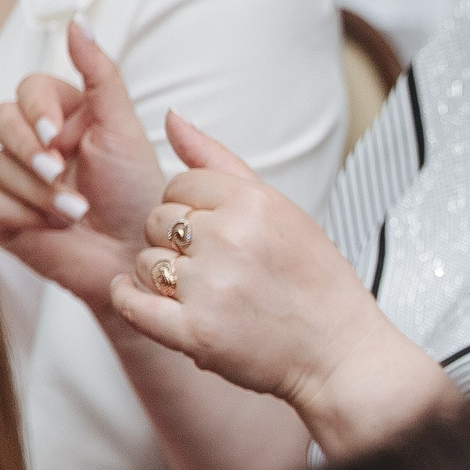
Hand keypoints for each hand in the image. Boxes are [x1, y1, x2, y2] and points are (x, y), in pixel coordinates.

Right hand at [0, 25, 169, 310]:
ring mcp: (19, 180)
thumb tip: (77, 22)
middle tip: (58, 170)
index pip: (28, 91)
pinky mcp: (8, 216)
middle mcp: (39, 144)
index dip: (36, 110)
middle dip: (29, 149)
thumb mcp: (123, 127)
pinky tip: (56, 227)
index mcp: (67, 117)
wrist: (137, 254)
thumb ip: (100, 75)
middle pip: (0, 121)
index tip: (58, 134)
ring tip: (78, 211)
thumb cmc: (138, 192)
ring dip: (41, 191)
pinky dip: (26, 214)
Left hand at [107, 114, 400, 419]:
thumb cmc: (314, 281)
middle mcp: (230, 238)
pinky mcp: (195, 333)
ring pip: (144, 261)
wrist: (340, 353)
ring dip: (160, 276)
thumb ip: (220, 161)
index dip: (191, 209)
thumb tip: (171, 116)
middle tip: (214, 266)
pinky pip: (130, 303)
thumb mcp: (282, 208)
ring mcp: (210, 287)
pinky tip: (145, 299)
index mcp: (253, 202)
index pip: (180, 184)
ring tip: (202, 292)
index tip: (215, 232)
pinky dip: (128, 300)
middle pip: (157, 220)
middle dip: (175, 241)